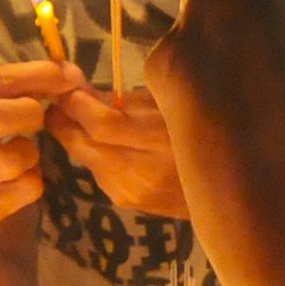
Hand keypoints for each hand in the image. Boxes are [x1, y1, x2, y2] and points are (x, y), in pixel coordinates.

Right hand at [0, 48, 80, 241]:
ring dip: (31, 151)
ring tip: (17, 154)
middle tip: (36, 117)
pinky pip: (29, 186)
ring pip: (19, 155)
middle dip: (30, 112)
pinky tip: (15, 179)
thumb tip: (61, 72)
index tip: (64, 73)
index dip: (35, 75)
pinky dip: (32, 179)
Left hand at [53, 86, 187, 217]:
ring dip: (76, 135)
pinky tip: (103, 142)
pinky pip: (96, 170)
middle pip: (81, 143)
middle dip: (63, 119)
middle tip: (59, 99)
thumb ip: (122, 98)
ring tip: (82, 116)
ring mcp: (131, 191)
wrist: (225, 187)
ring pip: (84, 157)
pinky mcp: (126, 201)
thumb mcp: (167, 104)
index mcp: (159, 139)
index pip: (100, 123)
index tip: (64, 84)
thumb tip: (75, 84)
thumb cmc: (197, 131)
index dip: (74, 102)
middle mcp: (140, 171)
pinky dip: (91, 152)